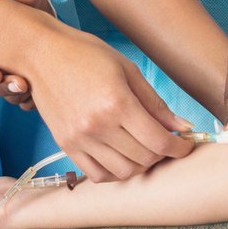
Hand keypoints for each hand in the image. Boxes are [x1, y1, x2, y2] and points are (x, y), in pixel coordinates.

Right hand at [0, 0, 51, 108]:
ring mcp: (8, 80)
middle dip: (3, 88)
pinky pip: (25, 102)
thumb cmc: (27, 15)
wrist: (48, 28)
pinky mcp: (26, 89)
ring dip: (18, 95)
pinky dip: (32, 100)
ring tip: (32, 87)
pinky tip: (41, 94)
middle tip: (20, 83)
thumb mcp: (25, 3)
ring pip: (7, 96)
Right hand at [27, 28, 193, 181]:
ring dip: (141, 165)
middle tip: (166, 142)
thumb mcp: (128, 70)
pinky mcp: (65, 145)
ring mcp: (79, 139)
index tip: (185, 145)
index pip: (159, 141)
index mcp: (117, 103)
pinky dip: (115, 172)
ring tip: (144, 148)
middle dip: (163, 154)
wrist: (41, 54)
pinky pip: (97, 174)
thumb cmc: (86, 54)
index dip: (179, 148)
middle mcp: (98, 126)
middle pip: (144, 159)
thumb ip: (156, 104)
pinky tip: (121, 156)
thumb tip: (182, 127)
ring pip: (123, 172)